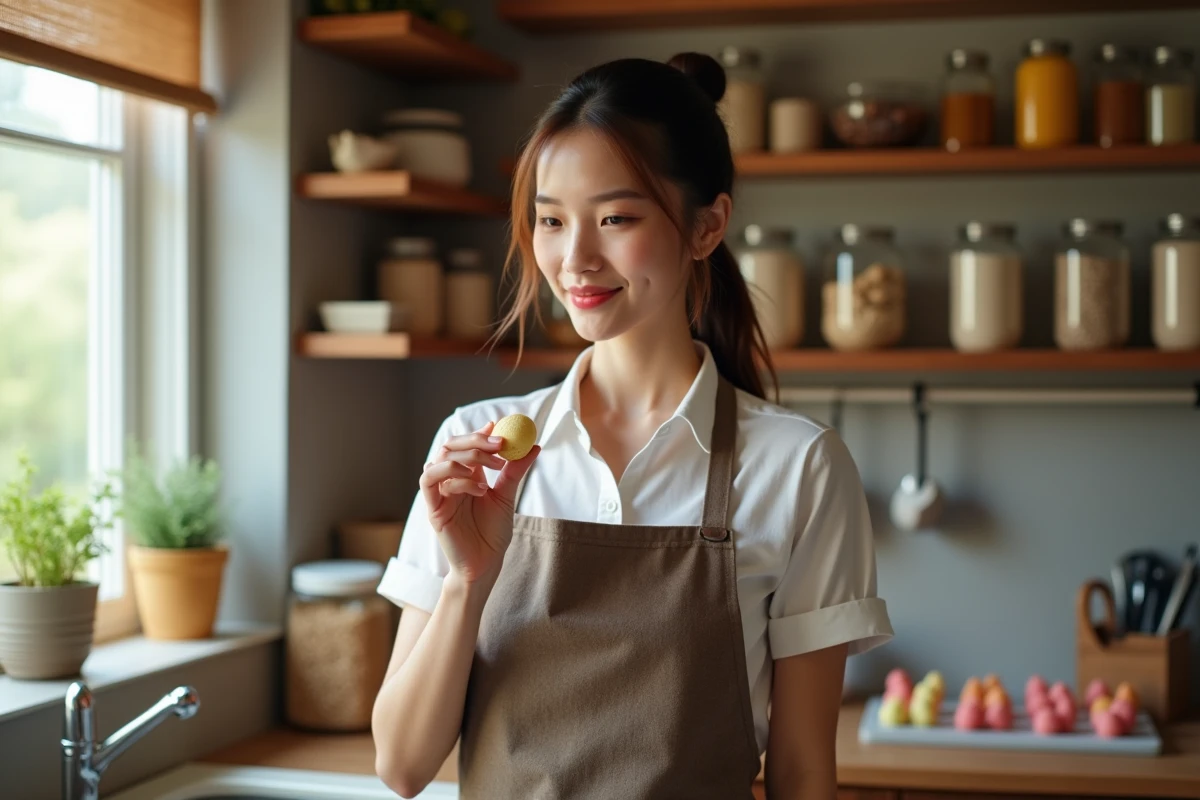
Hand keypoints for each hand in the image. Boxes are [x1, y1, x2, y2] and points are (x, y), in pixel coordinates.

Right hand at [420, 421, 539, 584]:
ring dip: (467, 457)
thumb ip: (515, 471)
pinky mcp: (433, 508)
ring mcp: (440, 493)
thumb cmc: (493, 533)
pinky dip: (455, 478)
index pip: (466, 444)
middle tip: (500, 443)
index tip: (499, 426)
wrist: (486, 563)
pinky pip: (431, 482)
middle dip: (475, 440)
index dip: (479, 432)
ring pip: (439, 459)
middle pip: (450, 446)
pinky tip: (478, 489)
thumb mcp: (507, 496)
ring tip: (493, 469)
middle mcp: (450, 481)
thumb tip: (534, 446)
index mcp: (467, 475)